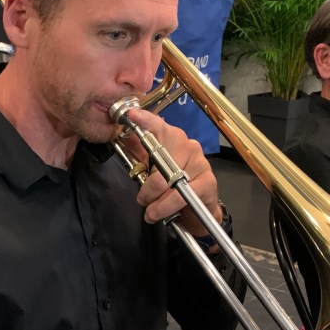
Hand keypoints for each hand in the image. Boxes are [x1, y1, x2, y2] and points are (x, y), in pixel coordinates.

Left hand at [120, 108, 219, 235]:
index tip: (131, 115)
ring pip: (169, 179)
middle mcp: (187, 145)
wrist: (199, 209)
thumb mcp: (152, 169)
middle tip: (143, 199)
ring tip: (151, 211)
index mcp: (171, 138)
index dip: (145, 120)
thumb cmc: (174, 186)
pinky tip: (161, 213)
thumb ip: (139, 153)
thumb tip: (122, 136)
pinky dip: (167, 206)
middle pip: (160, 158)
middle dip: (147, 185)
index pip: (158, 125)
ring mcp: (199, 161)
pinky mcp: (208, 180)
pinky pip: (181, 194)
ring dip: (156, 200)